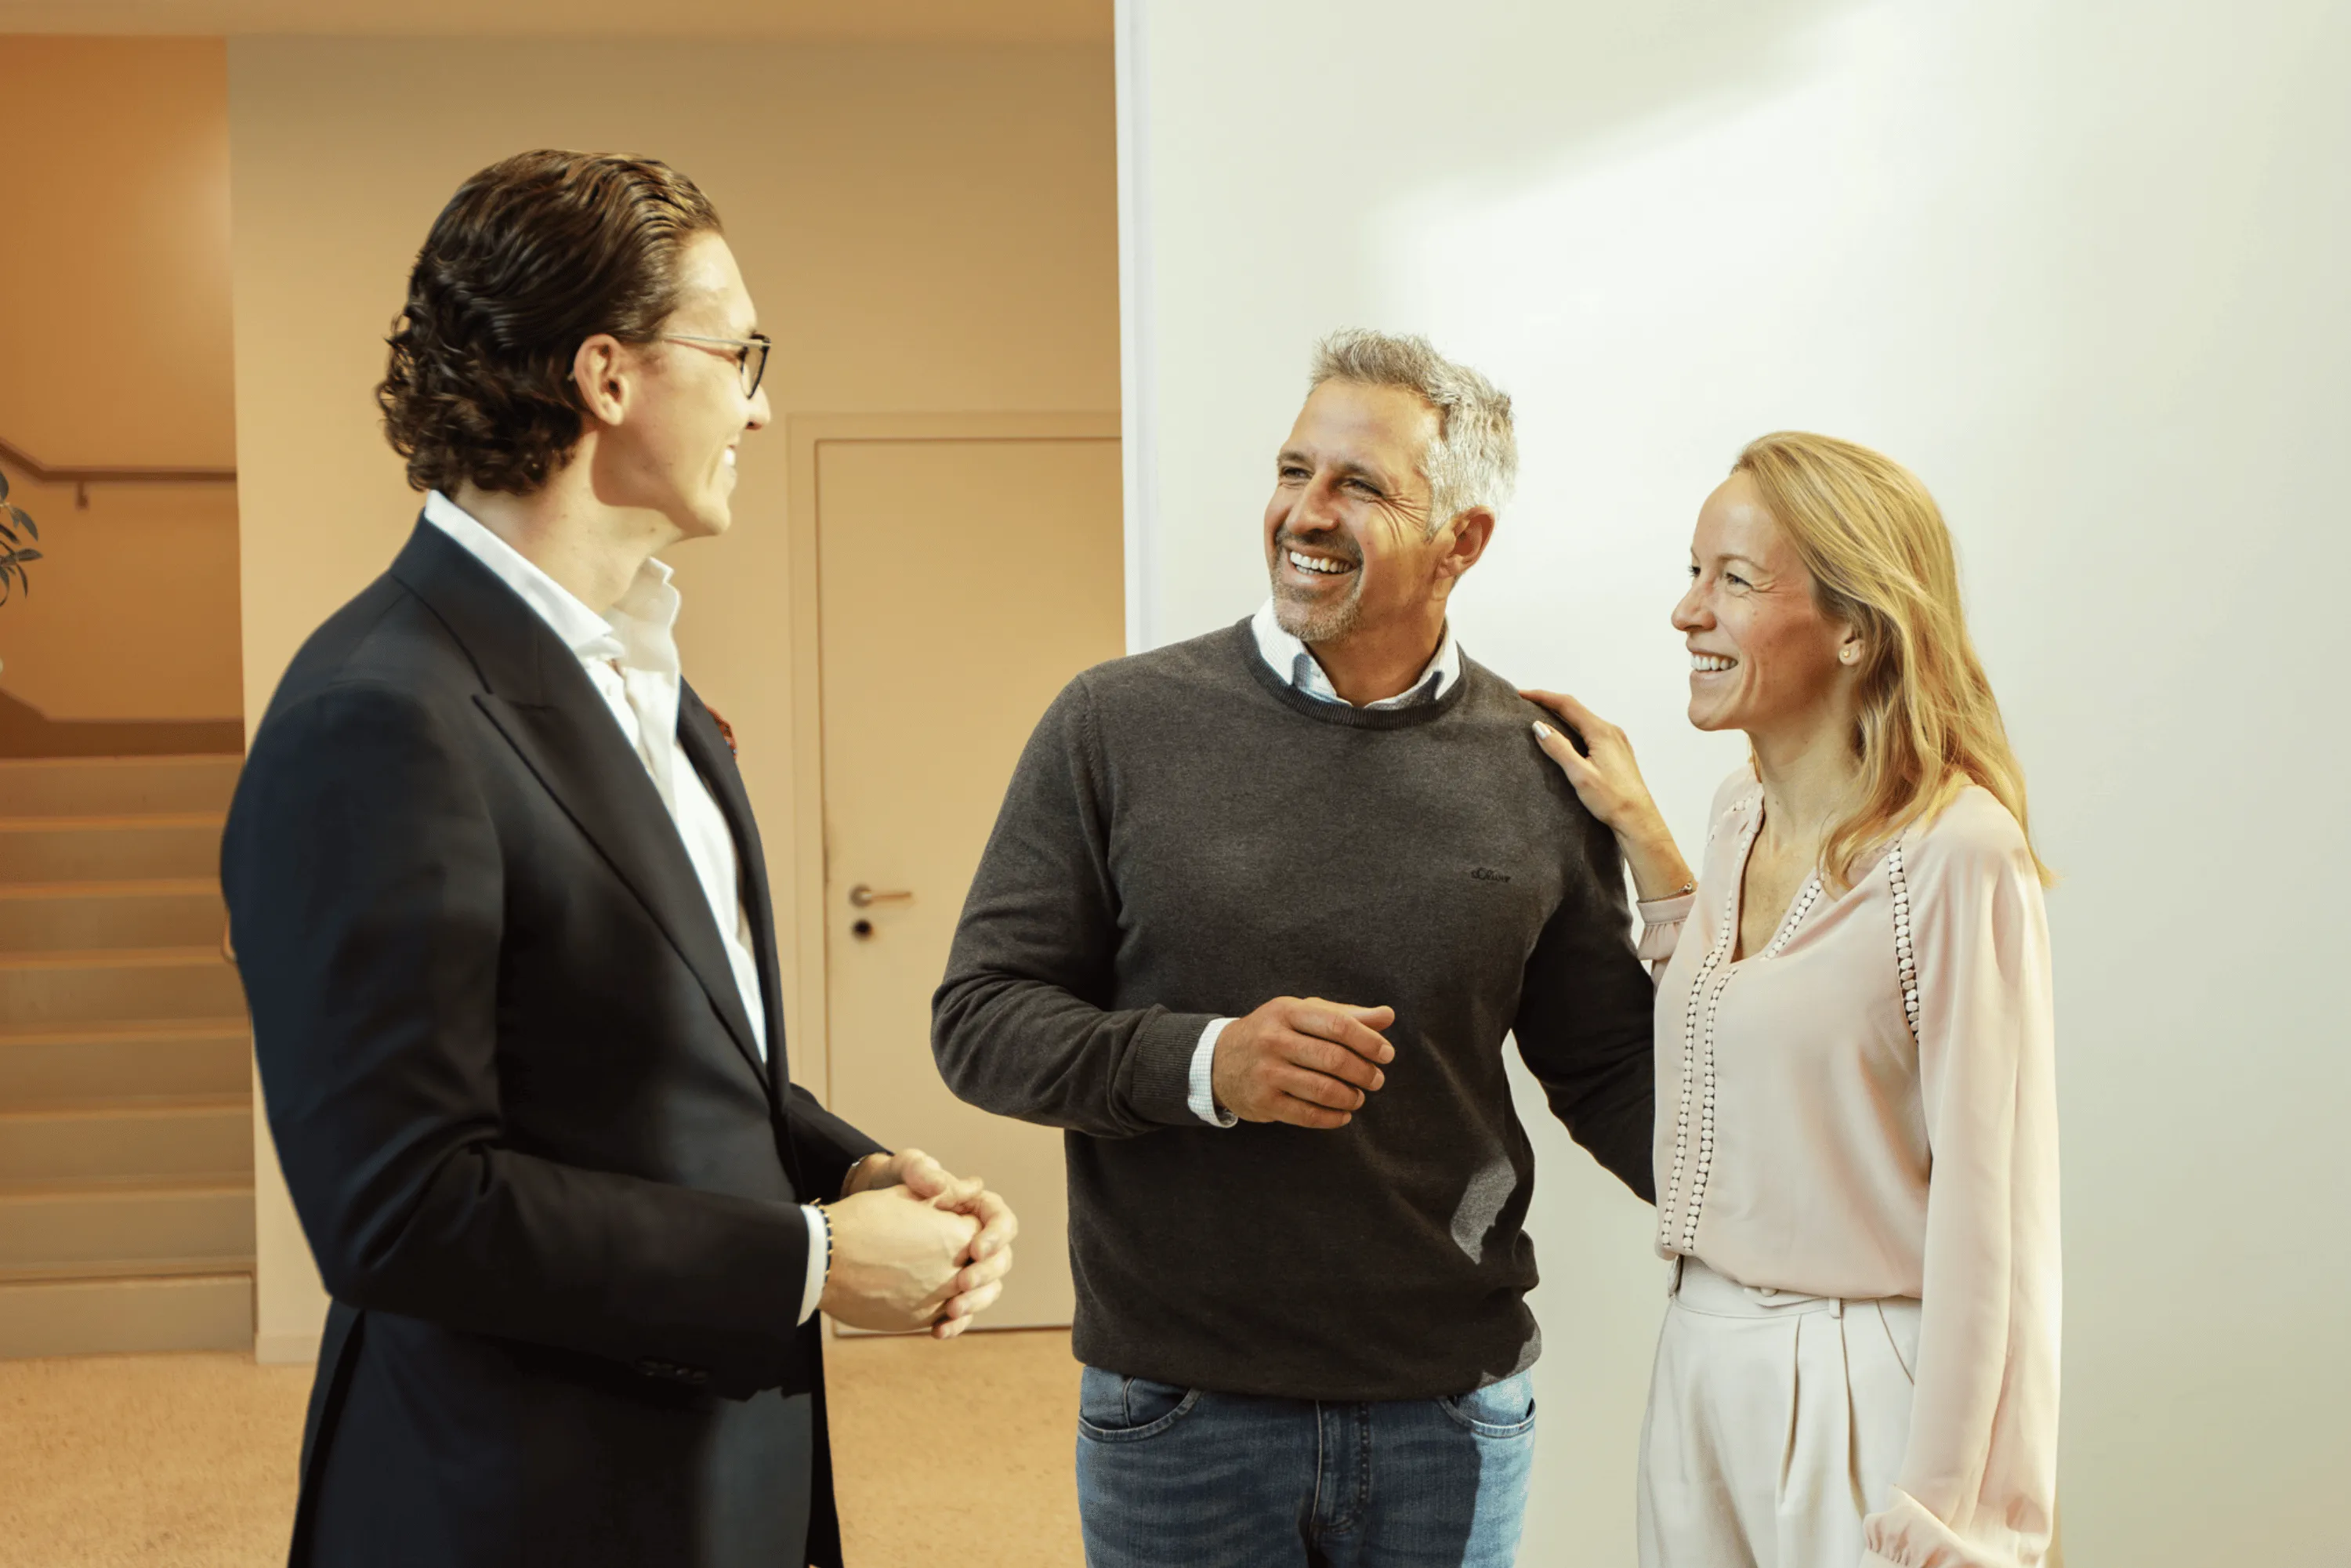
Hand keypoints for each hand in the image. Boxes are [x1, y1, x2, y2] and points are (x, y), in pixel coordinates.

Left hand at [840, 1149, 1018, 1338]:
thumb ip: (923, 1171)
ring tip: (951, 1311)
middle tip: (962, 1283)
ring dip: (974, 1303)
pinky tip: (938, 1331)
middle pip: (1000, 1261)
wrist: (849, 1228)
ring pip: (985, 1291)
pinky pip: (959, 1313)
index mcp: (971, 1210)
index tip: (975, 1248)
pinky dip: (953, 1324)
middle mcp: (971, 1241)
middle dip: (986, 1275)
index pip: (1001, 1221)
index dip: (996, 1236)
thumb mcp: (898, 1172)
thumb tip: (956, 1182)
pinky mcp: (943, 1294)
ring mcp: (958, 1270)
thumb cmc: (880, 1189)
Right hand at [1211, 996, 1395, 1129]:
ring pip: (1323, 1089)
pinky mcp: (1263, 1101)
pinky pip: (1307, 1115)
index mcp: (1287, 1011)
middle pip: (1333, 1059)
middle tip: (1376, 1079)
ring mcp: (1266, 1072)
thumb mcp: (1302, 1014)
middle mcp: (1274, 1040)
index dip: (1368, 1041)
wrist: (1218, 1060)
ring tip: (1358, 1097)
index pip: (1338, 1025)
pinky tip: (1343, 1114)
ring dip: (1350, 1097)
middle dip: (1364, 1072)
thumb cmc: (1273, 1033)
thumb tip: (1387, 1016)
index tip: (1386, 1054)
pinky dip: (1333, 1118)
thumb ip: (1345, 1015)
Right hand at [1520, 689, 1691, 900]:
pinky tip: (1565, 736)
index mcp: (1602, 732)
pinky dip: (1573, 728)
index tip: (1521, 694)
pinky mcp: (1617, 753)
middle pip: (1575, 709)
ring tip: (1540, 716)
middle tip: (1526, 703)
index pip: (1567, 704)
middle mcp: (1612, 731)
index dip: (1542, 696)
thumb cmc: (1612, 801)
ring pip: (1584, 720)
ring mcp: (1617, 741)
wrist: (1639, 821)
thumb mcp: (1580, 775)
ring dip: (1562, 715)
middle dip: (1550, 703)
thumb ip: (1558, 748)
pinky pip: (1591, 731)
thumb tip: (1539, 726)